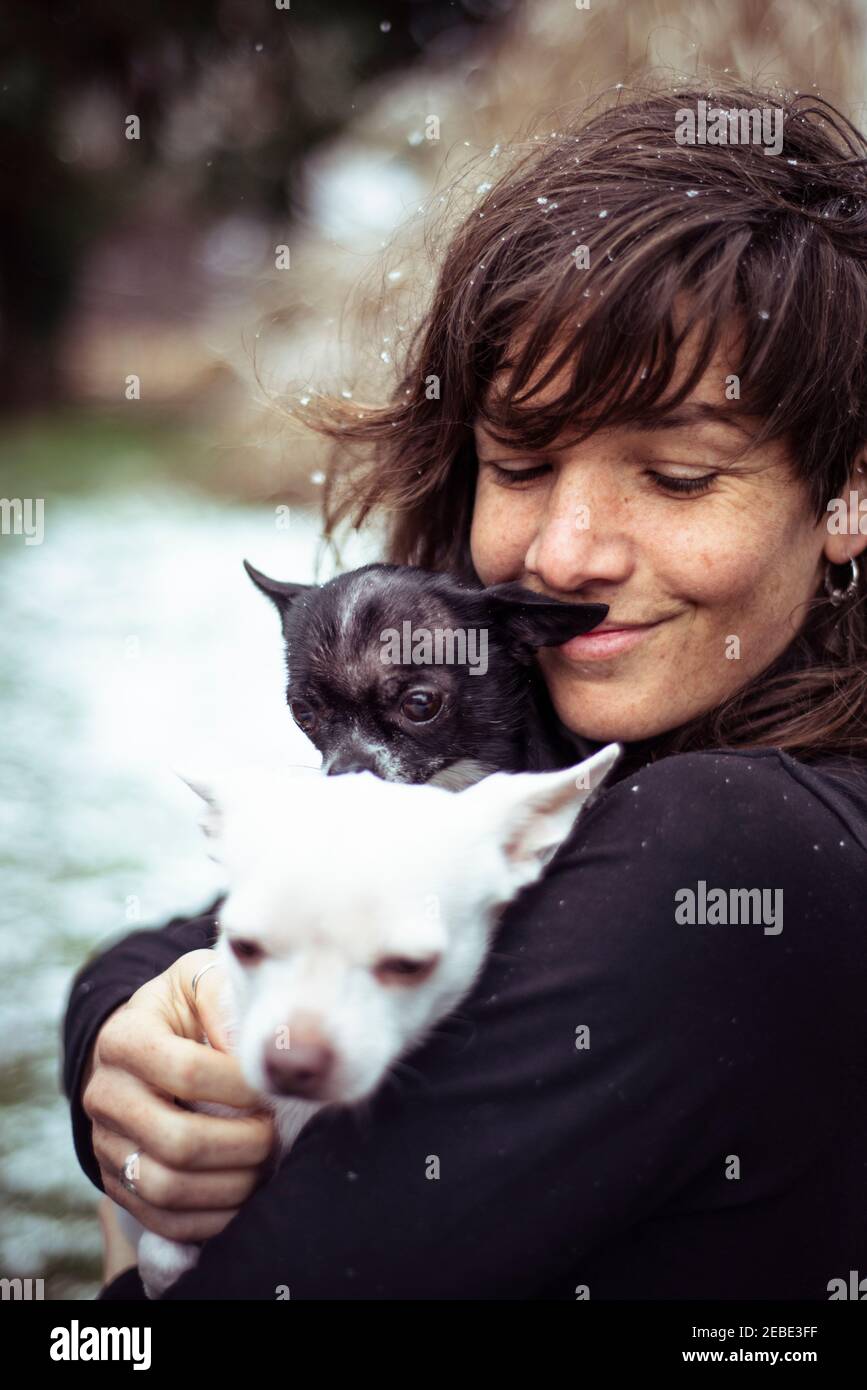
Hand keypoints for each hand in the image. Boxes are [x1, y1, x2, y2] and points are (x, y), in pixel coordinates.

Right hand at [83, 949, 275, 1242]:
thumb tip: (247, 1047)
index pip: (186, 1072)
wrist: (143, 1042)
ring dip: (230, 1186)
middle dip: (242, 1144)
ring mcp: (106, 1143)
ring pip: (166, 1187)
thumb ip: (223, 995)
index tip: (270, 1086)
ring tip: (263, 1163)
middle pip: (177, 1140)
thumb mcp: (200, 979)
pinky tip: (243, 1196)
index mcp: (124, 1037)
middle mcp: (104, 1094)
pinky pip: (160, 1219)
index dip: (239, 1086)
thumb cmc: (186, 1008)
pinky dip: (209, 1219)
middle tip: (273, 1133)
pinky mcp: (117, 1181)